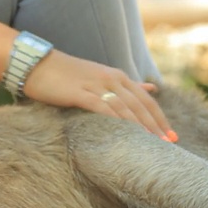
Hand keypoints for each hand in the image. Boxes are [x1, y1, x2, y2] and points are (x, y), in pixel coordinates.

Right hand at [23, 50, 175, 141]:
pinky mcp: (79, 93)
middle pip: (140, 104)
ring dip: (141, 126)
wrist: (36, 65)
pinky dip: (118, 121)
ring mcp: (95, 85)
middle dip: (156, 124)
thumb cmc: (65, 73)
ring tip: (153, 143)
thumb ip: (126, 84)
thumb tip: (151, 87)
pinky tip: (126, 133)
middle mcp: (110, 78)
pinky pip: (103, 108)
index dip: (160, 117)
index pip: (146, 98)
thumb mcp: (100, 75)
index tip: (171, 135)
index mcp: (116, 75)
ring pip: (125, 108)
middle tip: (168, 143)